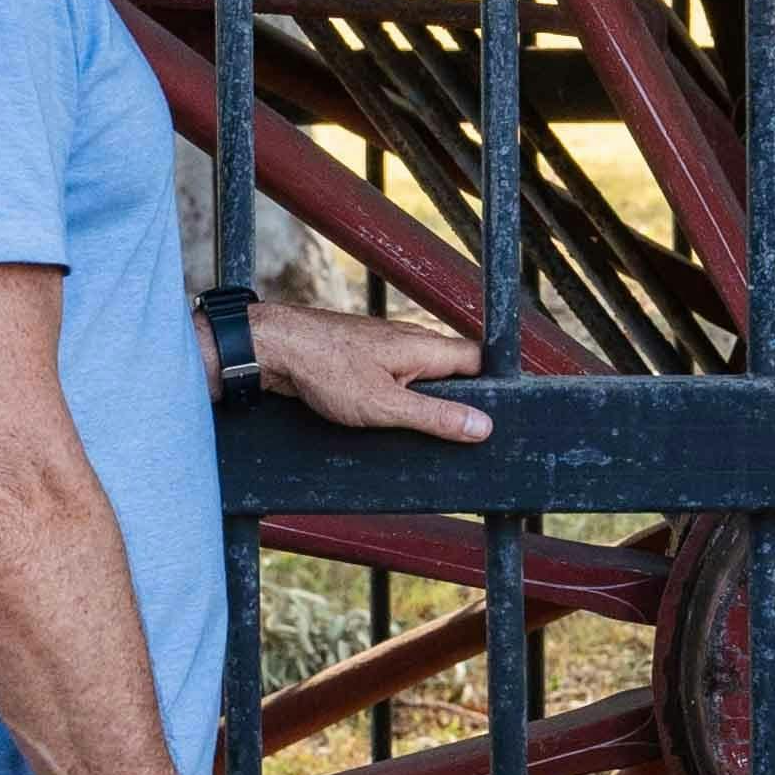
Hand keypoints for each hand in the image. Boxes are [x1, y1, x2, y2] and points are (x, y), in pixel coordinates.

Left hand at [244, 295, 496, 443]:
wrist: (273, 348)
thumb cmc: (324, 369)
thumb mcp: (385, 405)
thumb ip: (434, 417)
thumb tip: (482, 426)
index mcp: (424, 346)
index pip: (479, 360)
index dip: (494, 385)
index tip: (502, 414)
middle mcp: (409, 341)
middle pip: (453, 369)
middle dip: (461, 399)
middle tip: (465, 434)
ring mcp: (385, 348)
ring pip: (423, 375)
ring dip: (427, 400)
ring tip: (429, 432)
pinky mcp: (363, 358)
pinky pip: (396, 378)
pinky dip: (401, 398)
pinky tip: (390, 419)